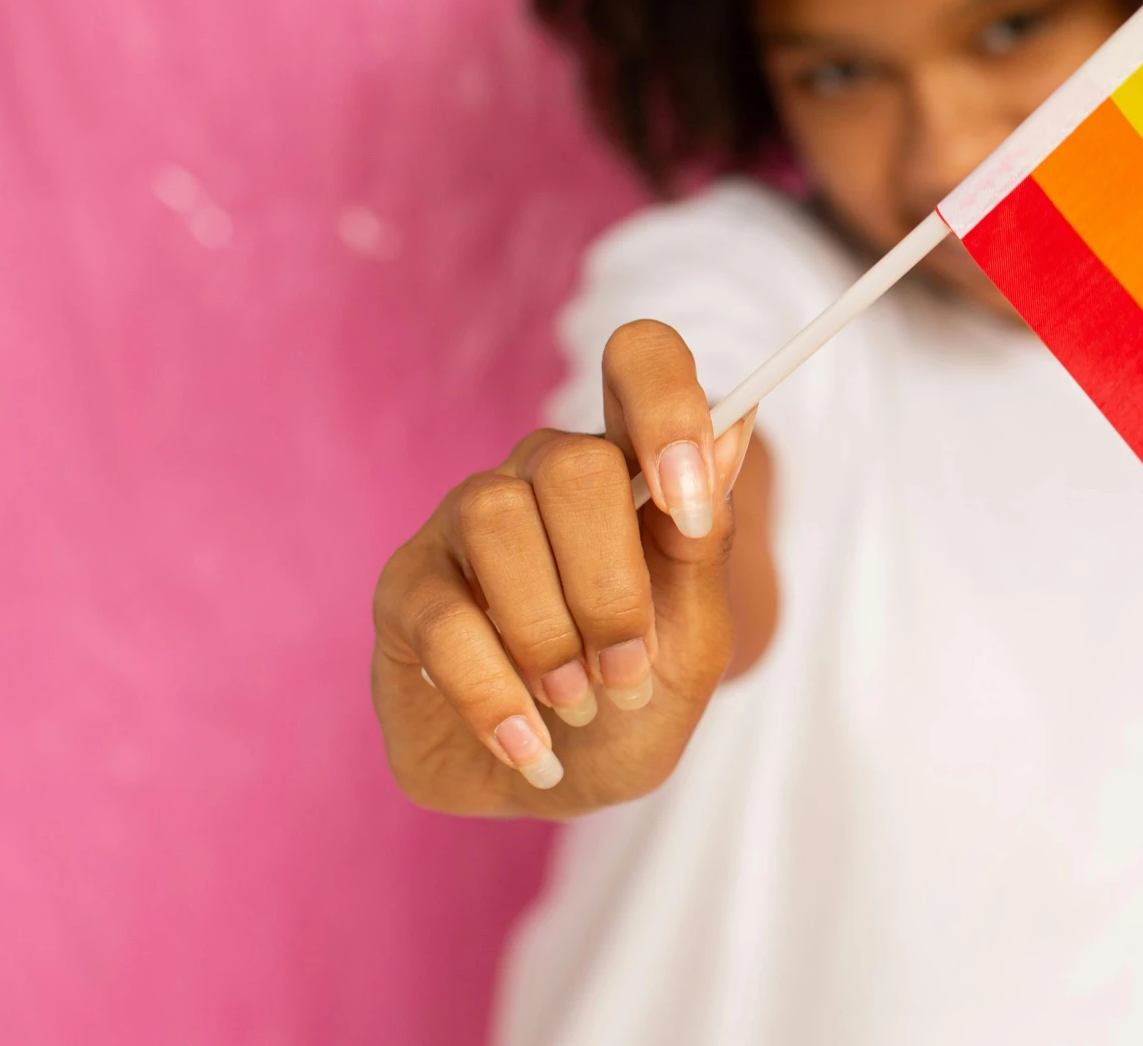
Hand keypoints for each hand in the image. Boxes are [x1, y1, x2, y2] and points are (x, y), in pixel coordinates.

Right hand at [370, 320, 755, 817]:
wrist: (566, 784)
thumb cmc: (635, 699)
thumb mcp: (696, 638)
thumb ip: (706, 541)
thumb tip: (736, 424)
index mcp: (626, 462)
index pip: (640, 359)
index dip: (667, 409)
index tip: (691, 510)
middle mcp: (540, 472)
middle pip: (571, 461)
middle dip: (611, 585)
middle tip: (627, 670)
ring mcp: (462, 522)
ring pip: (498, 519)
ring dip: (551, 636)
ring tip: (576, 704)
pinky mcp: (405, 589)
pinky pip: (443, 617)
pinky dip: (496, 694)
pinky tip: (530, 746)